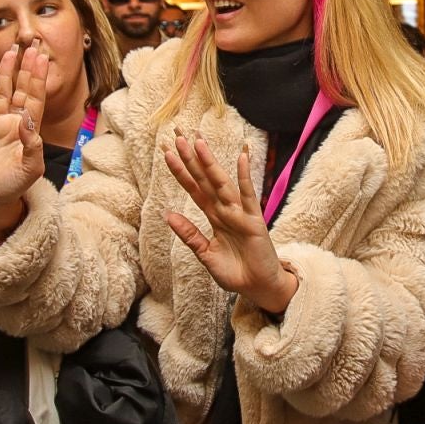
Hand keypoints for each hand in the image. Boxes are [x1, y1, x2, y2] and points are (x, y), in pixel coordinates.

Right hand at [0, 43, 47, 240]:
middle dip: (25, 68)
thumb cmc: (13, 188)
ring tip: (9, 52)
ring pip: (2, 93)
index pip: (34, 97)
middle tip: (29, 44)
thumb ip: (33, 147)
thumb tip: (29, 122)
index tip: (41, 57)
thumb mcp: (29, 170)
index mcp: (29, 130)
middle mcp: (14, 124)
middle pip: (20, 89)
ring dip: (6, 73)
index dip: (37, 77)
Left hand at [161, 132, 292, 313]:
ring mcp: (240, 212)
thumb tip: (167, 215)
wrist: (258, 287)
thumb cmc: (234, 272)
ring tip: (198, 142)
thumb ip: (189, 235)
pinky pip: (248, 195)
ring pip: (221, 183)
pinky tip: (241, 158)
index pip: (193, 189)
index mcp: (213, 217)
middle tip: (177, 135)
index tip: (166, 153)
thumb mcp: (205, 254)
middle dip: (191, 158)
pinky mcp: (254, 220)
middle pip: (204, 179)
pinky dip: (245, 177)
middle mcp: (225, 209)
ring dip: (210, 163)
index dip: (180, 171)